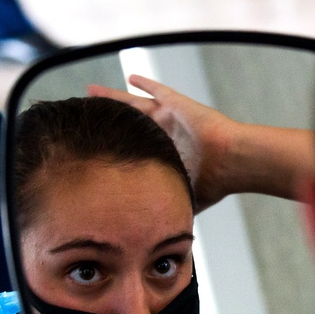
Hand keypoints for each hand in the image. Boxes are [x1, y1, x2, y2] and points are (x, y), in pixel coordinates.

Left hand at [88, 76, 237, 210]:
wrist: (230, 163)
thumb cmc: (211, 182)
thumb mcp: (182, 196)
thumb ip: (168, 207)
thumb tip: (157, 235)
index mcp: (163, 152)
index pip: (130, 145)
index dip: (112, 142)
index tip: (92, 142)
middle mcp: (163, 133)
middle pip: (126, 122)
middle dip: (106, 118)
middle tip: (84, 113)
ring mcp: (169, 118)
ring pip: (134, 104)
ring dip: (113, 98)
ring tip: (91, 92)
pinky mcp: (178, 105)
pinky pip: (159, 91)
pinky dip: (145, 84)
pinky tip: (131, 78)